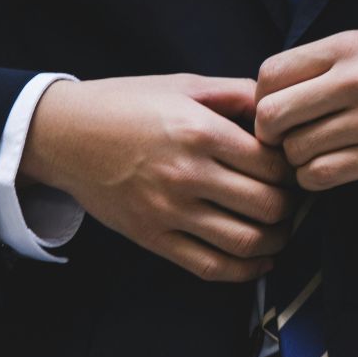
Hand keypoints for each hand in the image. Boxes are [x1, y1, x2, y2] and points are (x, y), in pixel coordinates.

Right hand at [19, 75, 297, 281]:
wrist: (65, 135)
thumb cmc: (127, 104)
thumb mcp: (184, 85)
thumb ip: (237, 94)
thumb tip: (282, 106)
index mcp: (199, 131)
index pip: (272, 164)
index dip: (293, 169)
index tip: (292, 167)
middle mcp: (186, 174)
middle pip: (268, 206)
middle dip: (290, 206)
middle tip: (291, 198)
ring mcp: (169, 211)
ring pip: (246, 242)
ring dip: (276, 241)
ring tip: (279, 228)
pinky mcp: (153, 237)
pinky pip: (210, 267)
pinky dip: (245, 271)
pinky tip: (259, 260)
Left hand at [253, 28, 357, 190]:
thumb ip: (329, 64)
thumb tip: (276, 94)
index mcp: (347, 46)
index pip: (269, 75)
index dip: (262, 99)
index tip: (279, 111)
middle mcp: (354, 80)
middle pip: (271, 116)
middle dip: (270, 135)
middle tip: (288, 140)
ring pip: (295, 152)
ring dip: (296, 161)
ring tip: (316, 155)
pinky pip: (323, 175)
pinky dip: (316, 179)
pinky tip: (332, 170)